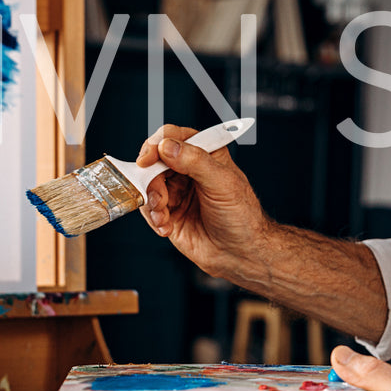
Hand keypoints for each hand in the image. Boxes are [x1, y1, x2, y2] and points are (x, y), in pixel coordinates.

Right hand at [136, 123, 269, 277]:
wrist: (241, 254)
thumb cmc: (242, 216)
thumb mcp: (223, 183)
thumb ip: (195, 162)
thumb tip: (167, 146)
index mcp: (204, 154)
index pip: (173, 137)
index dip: (157, 145)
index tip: (148, 159)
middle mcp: (187, 170)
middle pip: (154, 162)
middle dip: (151, 179)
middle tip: (157, 197)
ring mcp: (177, 191)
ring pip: (148, 186)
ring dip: (152, 201)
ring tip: (164, 216)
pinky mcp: (169, 213)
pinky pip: (148, 209)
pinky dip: (153, 218)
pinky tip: (166, 227)